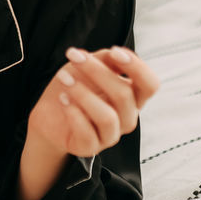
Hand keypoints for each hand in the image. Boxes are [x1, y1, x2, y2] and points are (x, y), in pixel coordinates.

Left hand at [26, 46, 160, 158]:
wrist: (50, 113)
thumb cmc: (76, 87)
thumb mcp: (89, 66)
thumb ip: (106, 59)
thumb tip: (116, 54)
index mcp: (132, 97)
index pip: (150, 85)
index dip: (137, 68)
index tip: (115, 52)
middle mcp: (126, 117)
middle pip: (124, 95)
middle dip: (97, 71)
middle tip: (75, 57)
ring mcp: (110, 135)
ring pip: (107, 117)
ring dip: (83, 94)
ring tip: (64, 79)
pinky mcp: (90, 147)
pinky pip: (87, 133)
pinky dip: (73, 113)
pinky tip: (63, 100)